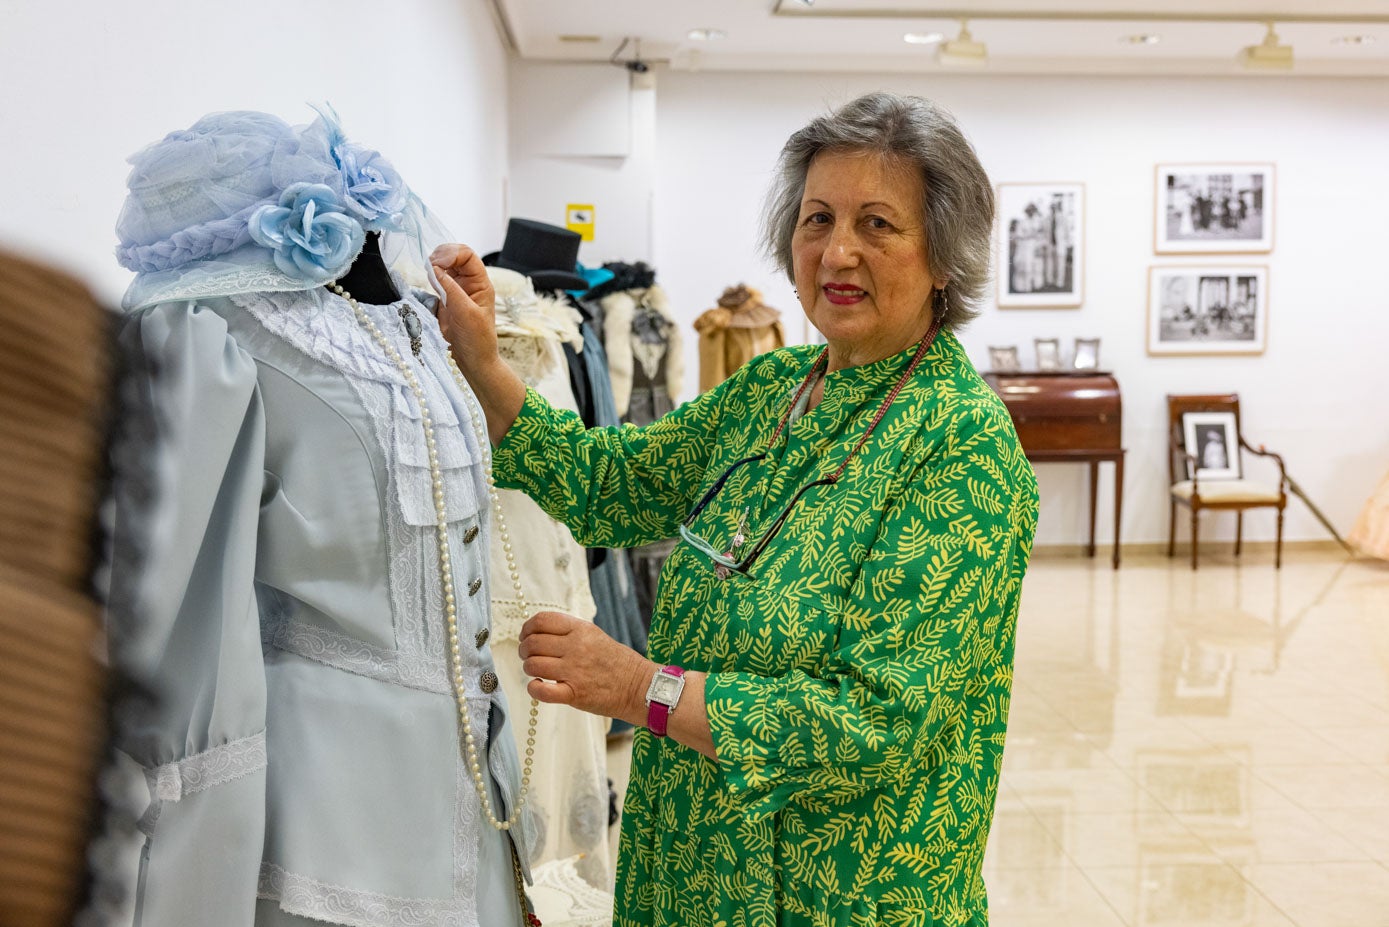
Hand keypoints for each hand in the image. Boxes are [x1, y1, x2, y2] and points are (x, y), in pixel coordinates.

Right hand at [430, 243, 498, 378]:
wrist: (472, 360)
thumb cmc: (477, 340)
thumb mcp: (466, 314)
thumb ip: (451, 290)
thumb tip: (436, 269)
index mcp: (481, 284)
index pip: (468, 255)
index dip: (452, 254)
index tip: (438, 263)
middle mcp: (470, 284)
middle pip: (455, 257)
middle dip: (441, 256)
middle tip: (429, 265)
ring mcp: (457, 290)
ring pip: (444, 267)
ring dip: (435, 265)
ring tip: (428, 273)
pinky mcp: (446, 299)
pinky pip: (437, 280)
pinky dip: (430, 277)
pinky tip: (428, 281)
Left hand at [518, 611, 653, 723]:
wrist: (639, 686)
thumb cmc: (616, 662)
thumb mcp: (595, 635)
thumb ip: (569, 631)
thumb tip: (539, 631)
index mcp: (581, 630)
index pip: (542, 620)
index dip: (527, 628)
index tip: (526, 636)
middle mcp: (576, 647)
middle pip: (533, 643)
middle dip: (524, 650)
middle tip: (529, 656)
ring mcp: (574, 671)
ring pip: (533, 665)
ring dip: (529, 669)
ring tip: (537, 672)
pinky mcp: (574, 694)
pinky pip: (542, 691)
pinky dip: (534, 689)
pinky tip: (539, 686)